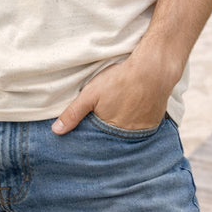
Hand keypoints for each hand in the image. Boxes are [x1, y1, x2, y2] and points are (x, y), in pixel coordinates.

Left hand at [51, 56, 172, 134]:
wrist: (152, 70)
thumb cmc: (120, 81)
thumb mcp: (90, 94)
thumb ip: (73, 113)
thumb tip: (56, 131)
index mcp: (110, 132)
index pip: (98, 140)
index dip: (94, 133)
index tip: (91, 128)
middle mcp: (128, 136)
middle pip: (114, 136)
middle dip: (108, 130)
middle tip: (108, 114)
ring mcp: (143, 130)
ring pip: (129, 132)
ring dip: (124, 124)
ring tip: (121, 110)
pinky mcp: (154, 121)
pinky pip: (143, 125)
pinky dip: (137, 119)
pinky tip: (134, 108)